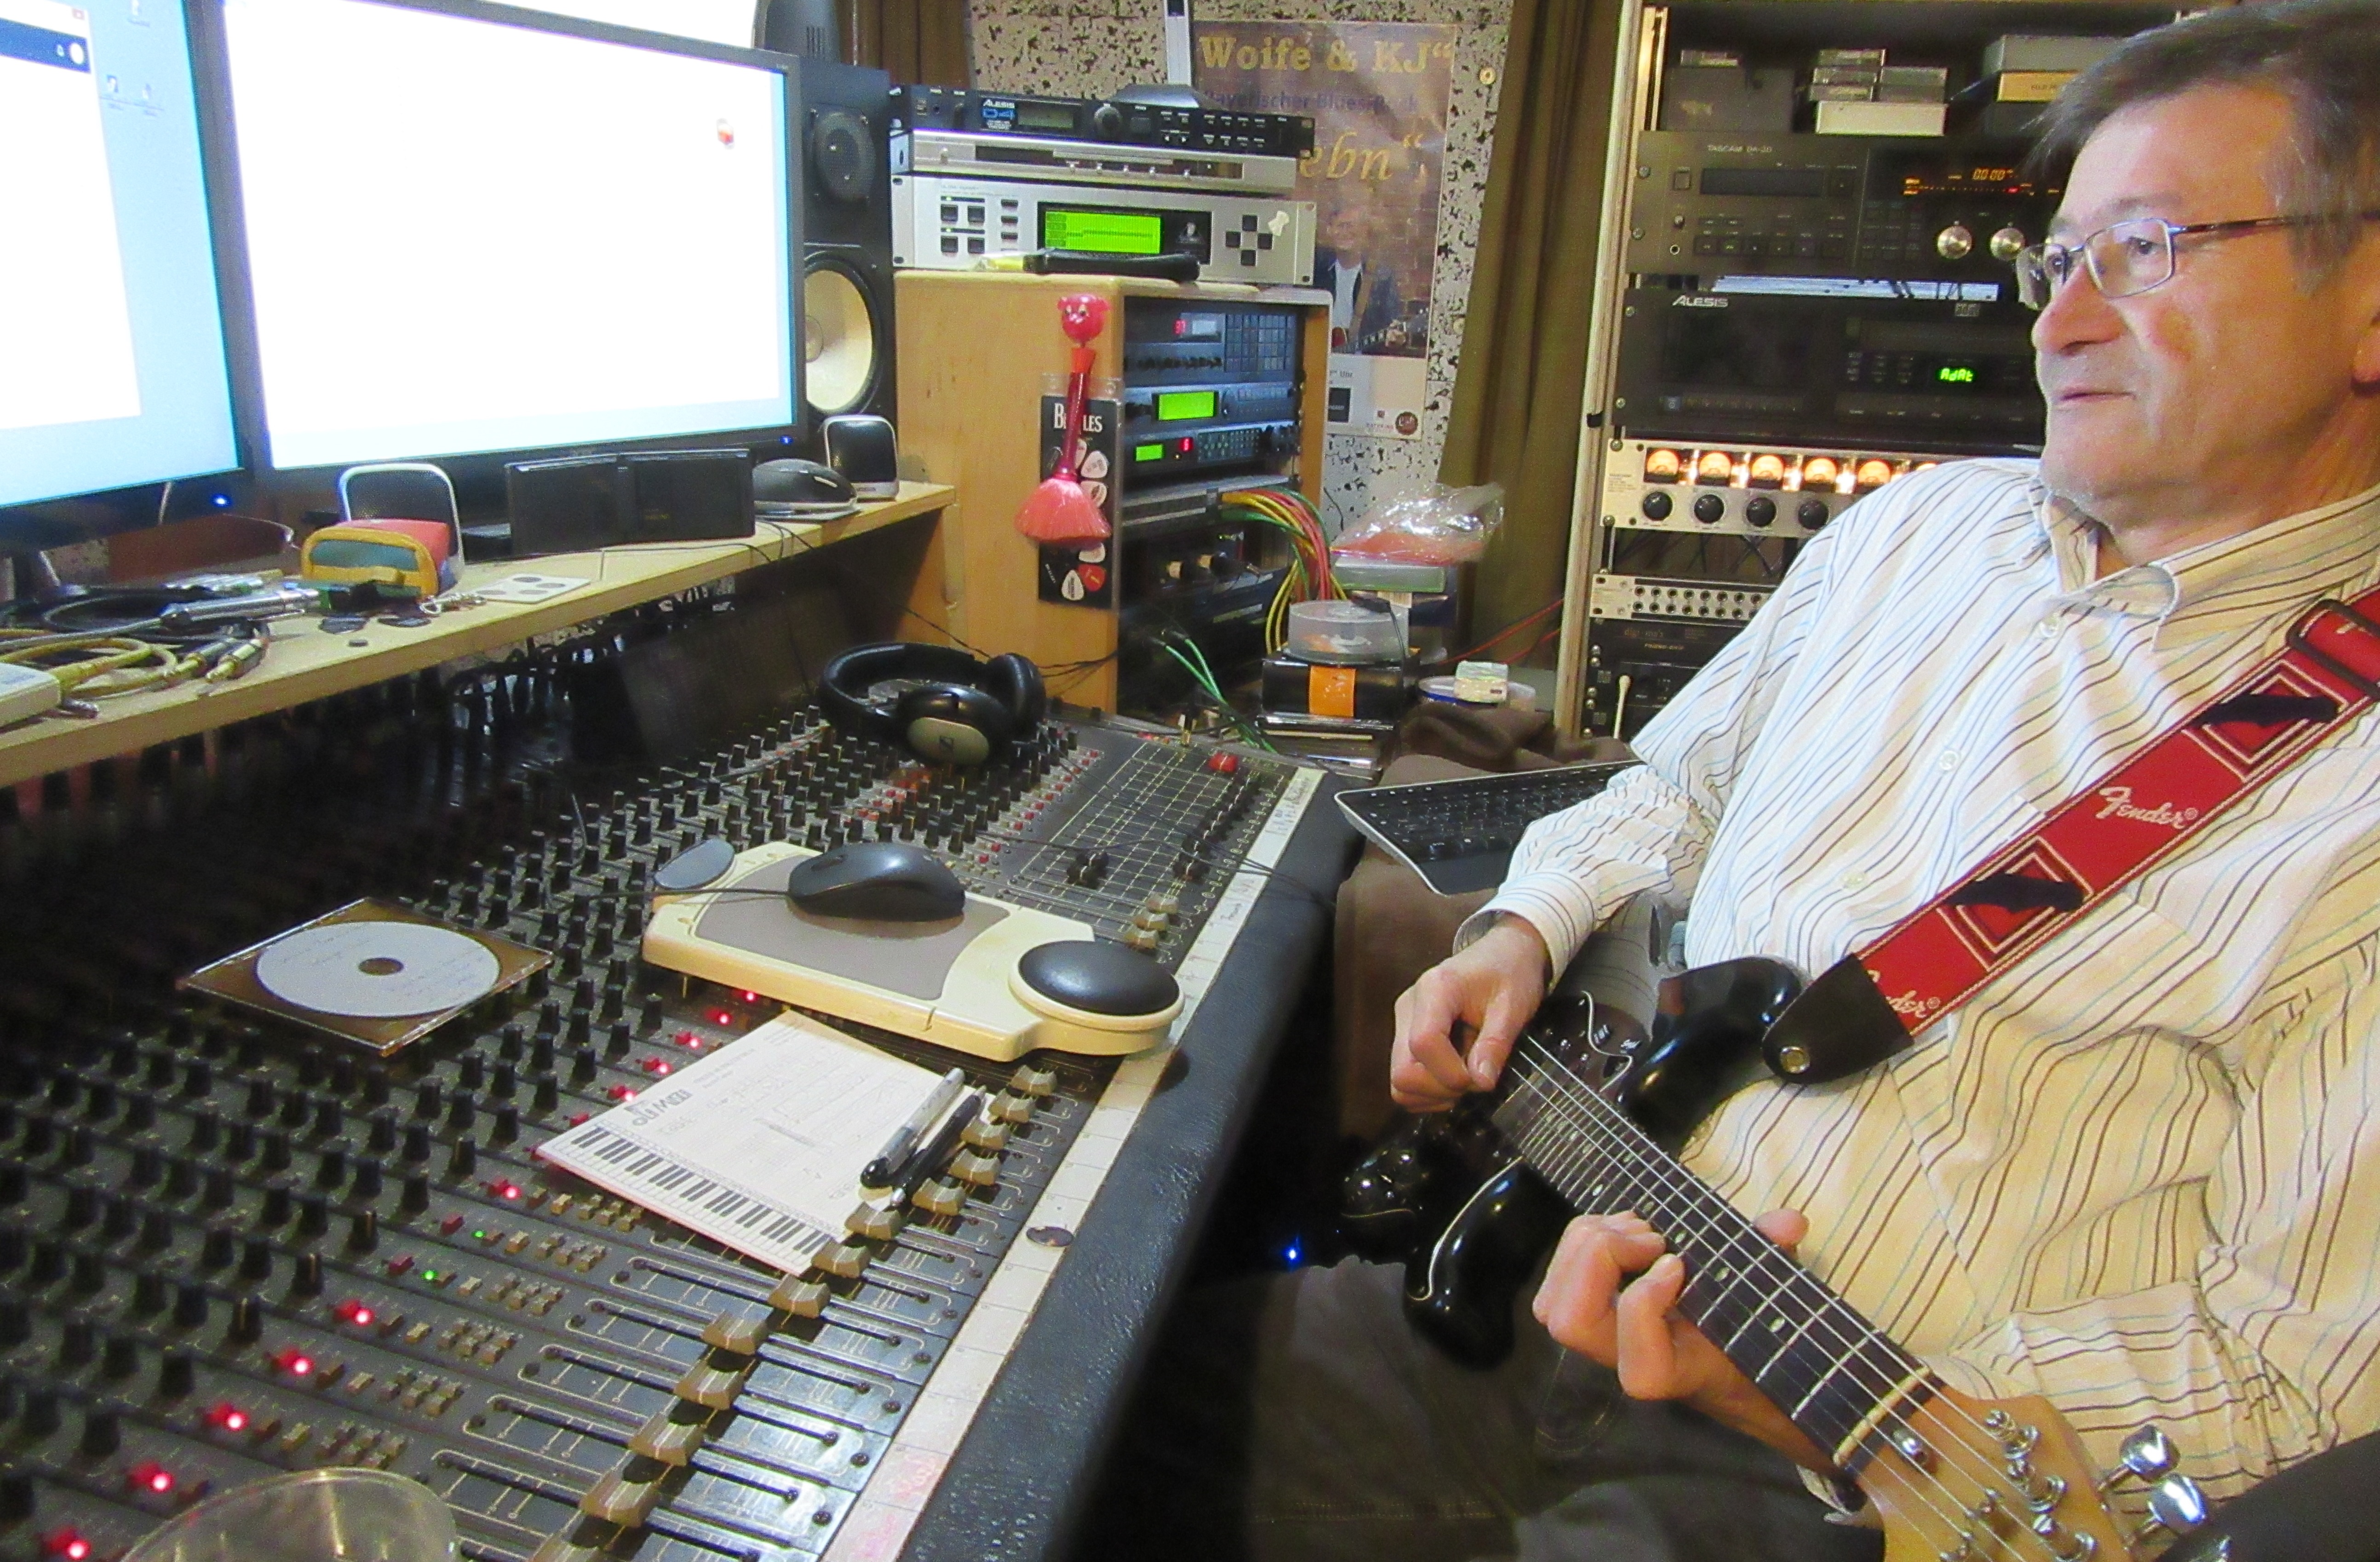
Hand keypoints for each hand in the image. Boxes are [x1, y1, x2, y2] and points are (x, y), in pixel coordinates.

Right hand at [1389, 919, 1550, 1111]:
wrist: (1503, 953)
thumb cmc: (1511, 974)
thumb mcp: (1514, 1006)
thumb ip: (1496, 1044)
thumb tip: (1481, 1083)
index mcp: (1435, 989)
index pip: (1423, 1043)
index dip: (1451, 1073)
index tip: (1482, 1077)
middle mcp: (1409, 1006)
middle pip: (1403, 1072)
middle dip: (1442, 1089)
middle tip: (1475, 1080)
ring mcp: (1403, 1022)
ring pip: (1400, 1083)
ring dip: (1435, 1094)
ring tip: (1467, 1076)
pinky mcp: (1404, 1036)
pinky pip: (1405, 1082)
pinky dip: (1429, 1092)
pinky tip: (1455, 1074)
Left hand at [1533, 1209, 1836, 1474]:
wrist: (1734, 1369)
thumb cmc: (1752, 1329)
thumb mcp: (1768, 1297)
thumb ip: (1773, 1259)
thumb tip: (1789, 1223)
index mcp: (1681, 1372)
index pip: (1640, 1373)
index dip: (1645, 1308)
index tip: (1679, 1264)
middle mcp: (1629, 1362)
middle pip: (1570, 1325)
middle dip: (1602, 1259)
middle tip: (1653, 1237)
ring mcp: (1603, 1340)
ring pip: (1551, 1304)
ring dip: (1589, 1243)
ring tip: (1641, 1228)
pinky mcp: (1589, 1314)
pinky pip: (1556, 1282)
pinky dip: (1582, 1240)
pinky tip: (1626, 1228)